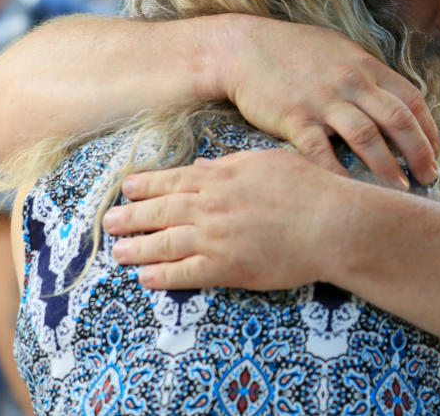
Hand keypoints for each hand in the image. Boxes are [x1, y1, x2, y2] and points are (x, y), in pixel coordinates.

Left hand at [103, 150, 347, 290]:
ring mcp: (215, 238)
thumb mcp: (269, 161)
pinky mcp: (226, 268)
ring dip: (137, 248)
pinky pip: (184, 273)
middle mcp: (211, 206)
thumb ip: (232, 164)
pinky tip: (146, 277)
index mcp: (222, 177)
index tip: (127, 188)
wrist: (330, 223)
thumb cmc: (309, 188)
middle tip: (109, 222)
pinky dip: (161, 276)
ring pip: (164, 243)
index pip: (174, 180)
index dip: (147, 185)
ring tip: (117, 252)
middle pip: (160, 212)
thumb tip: (206, 166)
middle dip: (131, 217)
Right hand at [221, 17, 438, 188]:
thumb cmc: (294, 50)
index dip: (429, 129)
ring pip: (367, 137)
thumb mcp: (340, 50)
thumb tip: (395, 100)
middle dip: (419, 152)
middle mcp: (351, 82)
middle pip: (398, 120)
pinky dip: (338, 174)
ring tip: (400, 190)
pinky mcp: (295, 118)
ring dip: (387, 167)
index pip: (412, 99)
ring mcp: (323, 100)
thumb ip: (368, 75)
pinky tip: (349, 192)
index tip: (435, 152)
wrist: (244, 48)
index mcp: (366, 66)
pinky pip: (321, 151)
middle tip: (429, 177)